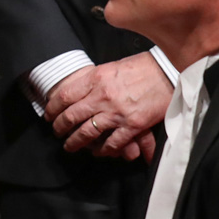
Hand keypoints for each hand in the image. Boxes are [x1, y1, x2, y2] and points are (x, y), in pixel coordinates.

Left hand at [44, 52, 170, 159]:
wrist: (169, 71)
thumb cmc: (142, 67)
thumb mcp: (112, 67)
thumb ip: (95, 80)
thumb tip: (80, 90)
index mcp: (96, 78)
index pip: (65, 96)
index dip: (53, 108)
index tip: (49, 115)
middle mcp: (102, 96)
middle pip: (72, 116)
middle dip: (60, 127)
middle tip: (56, 132)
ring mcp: (116, 112)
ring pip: (87, 132)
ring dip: (75, 142)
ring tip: (70, 146)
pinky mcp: (132, 125)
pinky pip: (112, 142)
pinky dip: (104, 149)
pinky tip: (99, 152)